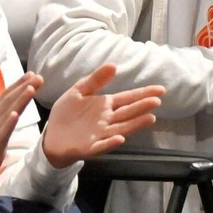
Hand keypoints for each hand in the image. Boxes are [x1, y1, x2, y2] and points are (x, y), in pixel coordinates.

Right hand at [0, 73, 42, 197]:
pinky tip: (15, 114)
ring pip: (8, 112)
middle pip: (9, 100)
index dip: (18, 85)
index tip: (31, 75)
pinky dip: (9, 122)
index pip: (5, 97)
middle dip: (24, 87)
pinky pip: (2, 132)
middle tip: (38, 75)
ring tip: (32, 87)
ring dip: (20, 99)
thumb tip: (8, 119)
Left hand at [42, 62, 162, 167]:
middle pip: (127, 112)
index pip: (127, 98)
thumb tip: (113, 64)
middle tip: (157, 101)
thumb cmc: (67, 114)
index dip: (143, 94)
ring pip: (120, 128)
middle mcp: (107, 120)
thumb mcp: (79, 91)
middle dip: (142, 107)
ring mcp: (100, 135)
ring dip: (134, 124)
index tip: (160, 90)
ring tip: (150, 118)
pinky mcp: (89, 148)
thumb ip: (95, 80)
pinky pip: (101, 146)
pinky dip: (110, 143)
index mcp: (105, 106)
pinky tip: (120, 139)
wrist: (52, 136)